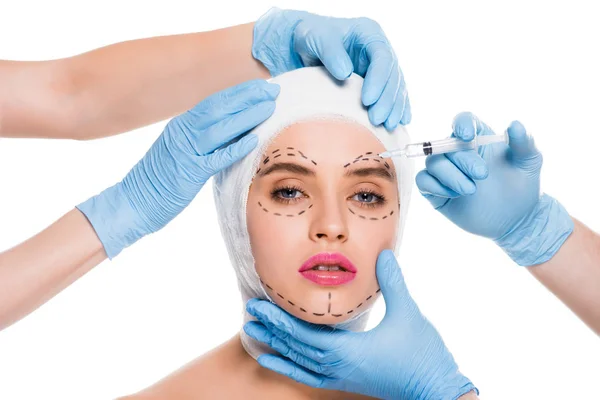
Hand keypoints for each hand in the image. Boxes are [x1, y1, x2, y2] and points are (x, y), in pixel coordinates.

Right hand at [77, 80, 278, 257]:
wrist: (133, 202)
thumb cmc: (160, 179)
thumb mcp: (180, 150)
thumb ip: (202, 139)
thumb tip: (232, 131)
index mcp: (181, 125)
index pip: (215, 102)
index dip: (239, 92)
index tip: (261, 86)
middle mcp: (182, 132)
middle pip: (219, 108)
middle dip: (248, 97)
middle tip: (272, 90)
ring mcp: (185, 151)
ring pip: (220, 128)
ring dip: (247, 116)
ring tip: (269, 108)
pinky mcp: (188, 173)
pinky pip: (215, 159)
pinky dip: (235, 148)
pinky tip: (253, 140)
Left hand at [244, 250, 475, 399]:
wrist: (436, 392)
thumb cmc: (423, 355)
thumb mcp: (408, 313)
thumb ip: (393, 282)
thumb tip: (384, 253)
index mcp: (347, 350)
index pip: (303, 333)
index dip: (279, 318)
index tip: (259, 304)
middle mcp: (337, 366)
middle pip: (295, 345)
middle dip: (271, 326)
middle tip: (251, 310)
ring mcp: (340, 376)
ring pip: (298, 361)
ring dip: (274, 344)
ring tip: (252, 330)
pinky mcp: (344, 382)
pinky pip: (307, 377)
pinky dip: (287, 368)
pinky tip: (271, 361)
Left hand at [252, 7, 409, 129]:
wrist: (305, 46)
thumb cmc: (311, 38)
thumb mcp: (316, 38)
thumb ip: (330, 52)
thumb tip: (346, 73)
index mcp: (369, 33)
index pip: (382, 57)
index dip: (378, 80)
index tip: (367, 101)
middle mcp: (379, 49)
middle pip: (393, 75)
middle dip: (387, 99)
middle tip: (377, 120)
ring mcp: (380, 66)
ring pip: (396, 87)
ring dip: (394, 108)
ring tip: (388, 127)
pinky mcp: (378, 82)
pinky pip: (394, 96)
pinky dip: (398, 109)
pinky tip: (400, 123)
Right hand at [415, 112, 572, 265]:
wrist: (515, 219)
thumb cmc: (522, 186)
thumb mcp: (530, 162)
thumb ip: (524, 142)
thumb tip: (515, 124)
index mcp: (478, 139)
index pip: (462, 121)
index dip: (461, 125)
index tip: (468, 136)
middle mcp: (458, 152)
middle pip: (445, 145)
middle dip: (463, 160)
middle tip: (482, 175)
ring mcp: (445, 171)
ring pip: (433, 163)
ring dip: (451, 176)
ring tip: (470, 190)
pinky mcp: (436, 190)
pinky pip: (423, 181)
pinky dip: (435, 186)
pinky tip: (455, 195)